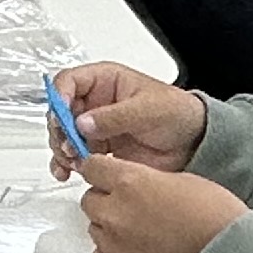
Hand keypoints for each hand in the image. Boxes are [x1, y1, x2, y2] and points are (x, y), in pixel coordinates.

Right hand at [51, 64, 205, 177]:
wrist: (193, 144)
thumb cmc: (178, 114)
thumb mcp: (150, 109)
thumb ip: (115, 116)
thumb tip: (83, 123)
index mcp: (106, 81)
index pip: (69, 81)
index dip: (60, 96)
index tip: (61, 116)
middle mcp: (95, 102)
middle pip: (60, 111)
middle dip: (58, 129)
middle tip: (68, 145)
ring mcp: (95, 127)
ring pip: (63, 135)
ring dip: (61, 149)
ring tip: (71, 162)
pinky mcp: (98, 149)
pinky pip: (73, 155)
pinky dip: (66, 164)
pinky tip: (68, 172)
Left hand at [78, 162, 252, 252]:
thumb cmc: (214, 219)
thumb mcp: (181, 179)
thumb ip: (145, 178)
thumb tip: (130, 182)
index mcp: (131, 182)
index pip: (92, 167)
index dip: (102, 171)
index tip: (105, 176)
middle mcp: (115, 211)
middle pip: (89, 199)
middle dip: (107, 200)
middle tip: (131, 208)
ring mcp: (112, 242)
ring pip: (94, 228)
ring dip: (110, 227)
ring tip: (140, 233)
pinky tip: (134, 252)